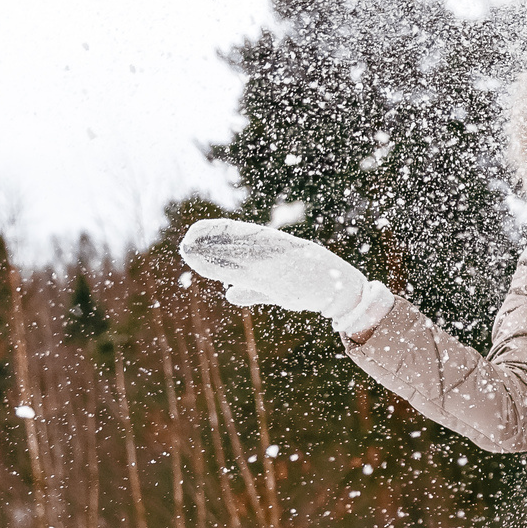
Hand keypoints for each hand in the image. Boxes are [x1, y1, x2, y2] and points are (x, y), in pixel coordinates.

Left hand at [178, 220, 371, 326]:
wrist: (341, 290)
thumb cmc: (312, 285)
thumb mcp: (278, 289)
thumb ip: (253, 290)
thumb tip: (230, 293)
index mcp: (272, 248)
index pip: (239, 238)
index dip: (217, 234)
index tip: (194, 235)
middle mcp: (272, 251)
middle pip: (235, 245)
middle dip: (209, 243)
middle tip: (186, 242)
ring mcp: (277, 263)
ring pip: (239, 255)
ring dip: (214, 254)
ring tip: (192, 249)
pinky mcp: (280, 278)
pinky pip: (251, 271)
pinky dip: (231, 268)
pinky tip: (215, 266)